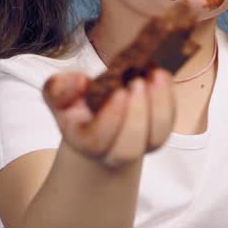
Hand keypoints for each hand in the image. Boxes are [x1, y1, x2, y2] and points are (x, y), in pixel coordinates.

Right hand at [41, 69, 175, 167]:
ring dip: (159, 107)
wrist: (98, 115)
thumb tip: (78, 82)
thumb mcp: (59, 93)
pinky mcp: (157, 134)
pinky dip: (169, 101)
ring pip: (155, 140)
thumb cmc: (78, 104)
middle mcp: (112, 152)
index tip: (119, 91)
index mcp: (84, 142)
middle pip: (128, 150)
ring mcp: (139, 145)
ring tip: (155, 76)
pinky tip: (161, 76)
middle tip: (137, 82)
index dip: (111, 119)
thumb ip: (58, 88)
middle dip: (137, 116)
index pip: (97, 141)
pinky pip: (168, 125)